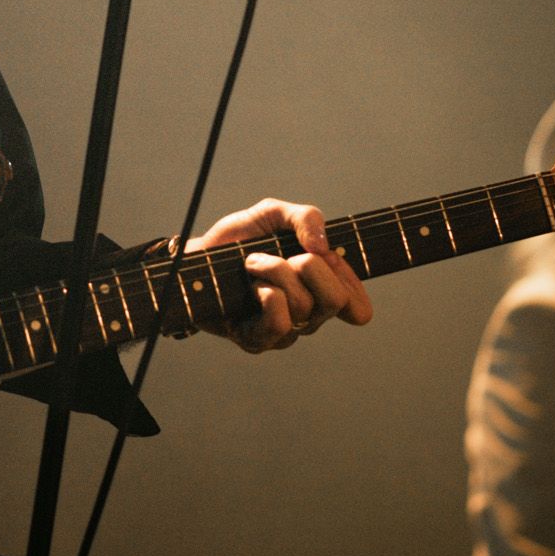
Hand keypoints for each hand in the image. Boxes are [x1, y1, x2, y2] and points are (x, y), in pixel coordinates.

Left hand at [186, 198, 372, 352]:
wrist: (196, 255)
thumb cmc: (239, 238)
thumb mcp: (272, 214)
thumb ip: (305, 217)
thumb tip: (323, 247)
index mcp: (320, 289)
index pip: (357, 305)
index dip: (353, 284)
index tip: (328, 258)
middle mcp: (308, 315)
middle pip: (337, 300)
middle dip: (312, 266)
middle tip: (286, 255)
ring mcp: (285, 331)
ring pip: (304, 304)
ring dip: (275, 271)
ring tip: (252, 263)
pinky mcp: (259, 341)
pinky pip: (279, 321)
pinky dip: (266, 292)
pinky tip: (251, 285)